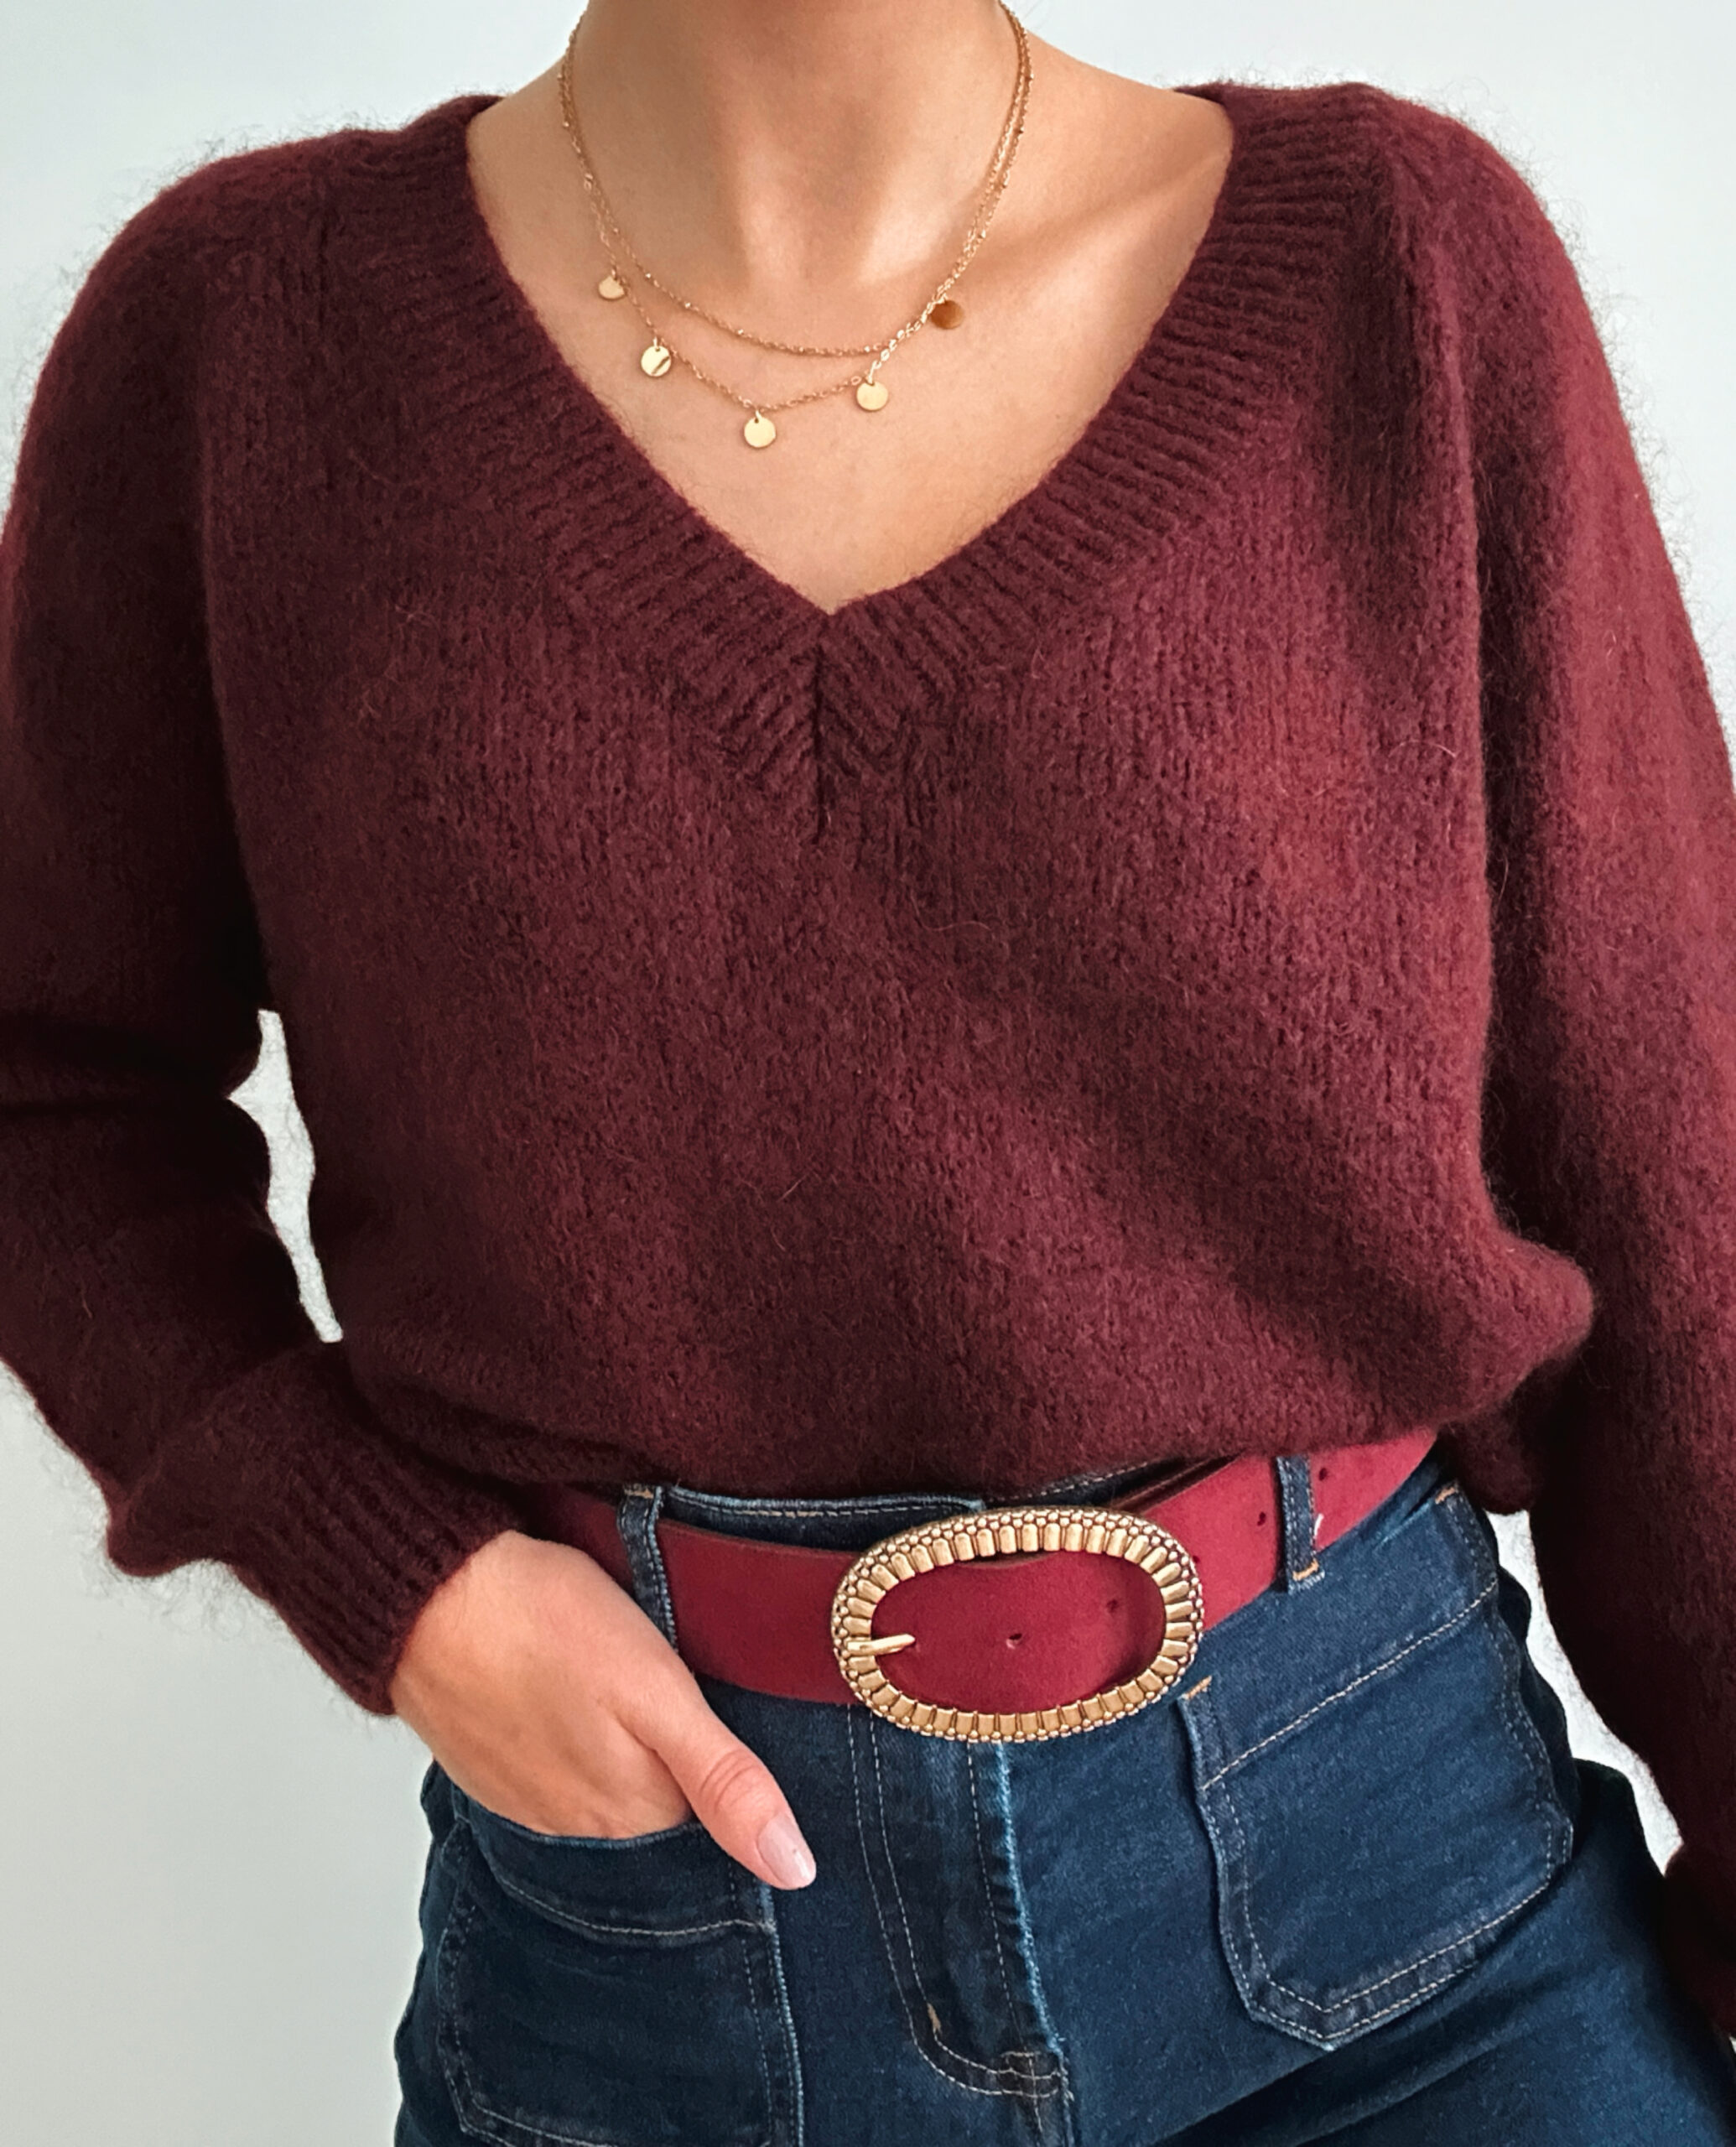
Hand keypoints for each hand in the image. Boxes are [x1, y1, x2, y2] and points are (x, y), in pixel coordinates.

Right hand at [389, 1528, 816, 1890]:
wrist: (426, 1593)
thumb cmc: (544, 1624)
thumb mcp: (659, 1692)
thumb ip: (726, 1780)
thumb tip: (794, 1869)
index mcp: (633, 1818)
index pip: (717, 1836)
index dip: (743, 1791)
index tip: (752, 1747)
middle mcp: (582, 1831)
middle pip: (665, 1820)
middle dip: (690, 1781)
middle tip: (695, 1711)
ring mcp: (533, 1804)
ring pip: (614, 1798)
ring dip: (635, 1765)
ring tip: (645, 1708)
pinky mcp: (500, 1770)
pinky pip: (565, 1778)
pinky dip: (586, 1750)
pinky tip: (589, 1706)